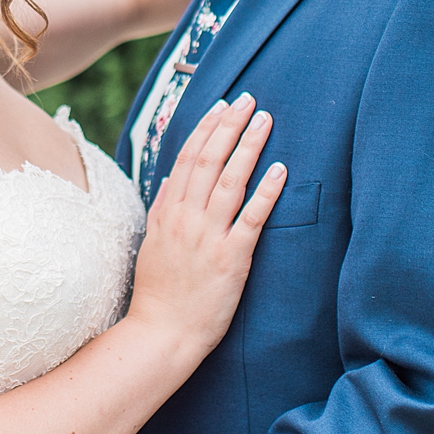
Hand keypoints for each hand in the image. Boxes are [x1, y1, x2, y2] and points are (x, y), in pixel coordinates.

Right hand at [128, 91, 284, 361]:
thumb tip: (173, 178)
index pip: (187, 158)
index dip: (206, 129)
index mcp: (168, 213)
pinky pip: (252, 218)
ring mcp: (209, 237)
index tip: (222, 105)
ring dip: (249, 146)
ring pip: (230, 181)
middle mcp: (187, 219)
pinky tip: (280, 169)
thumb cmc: (159, 293)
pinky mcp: (232, 258)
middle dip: (230, 126)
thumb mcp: (153, 244)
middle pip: (209, 160)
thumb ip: (163, 209)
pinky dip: (266, 191)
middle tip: (249, 100)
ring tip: (265, 120)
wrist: (162, 333)